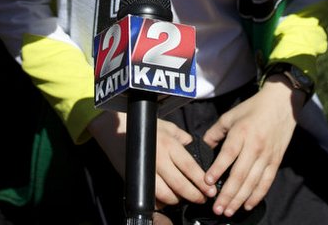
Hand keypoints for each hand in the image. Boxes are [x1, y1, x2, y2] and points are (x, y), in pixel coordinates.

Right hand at [87, 111, 210, 208]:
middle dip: (194, 195)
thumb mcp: (168, 126)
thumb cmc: (145, 126)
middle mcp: (159, 159)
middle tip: (203, 199)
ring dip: (178, 200)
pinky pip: (151, 196)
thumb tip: (194, 146)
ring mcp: (147, 171)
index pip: (190, 167)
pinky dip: (161, 202)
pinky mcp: (136, 179)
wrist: (116, 129)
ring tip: (185, 199)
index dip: (202, 181)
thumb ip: (182, 137)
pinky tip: (167, 200)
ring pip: (166, 194)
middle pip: (180, 185)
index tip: (211, 190)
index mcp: (169, 145)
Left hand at [200, 82, 299, 217]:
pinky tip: (247, 205)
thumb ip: (215, 132)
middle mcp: (254, 146)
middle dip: (227, 194)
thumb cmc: (253, 108)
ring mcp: (267, 155)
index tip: (207, 182)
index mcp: (242, 133)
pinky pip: (266, 182)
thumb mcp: (231, 115)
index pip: (228, 154)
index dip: (217, 169)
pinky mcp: (276, 161)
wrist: (282, 103)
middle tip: (216, 209)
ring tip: (228, 211)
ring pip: (252, 182)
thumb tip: (203, 147)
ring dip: (239, 199)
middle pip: (240, 175)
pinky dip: (257, 195)